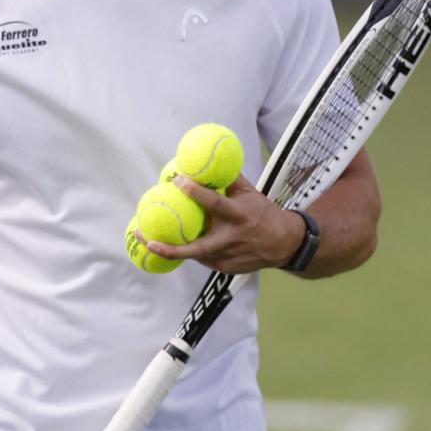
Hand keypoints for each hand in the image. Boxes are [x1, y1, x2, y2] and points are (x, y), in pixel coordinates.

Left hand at [145, 174, 303, 274]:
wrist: (285, 244)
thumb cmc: (262, 214)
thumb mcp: (249, 193)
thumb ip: (228, 179)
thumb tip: (206, 162)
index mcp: (238, 216)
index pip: (214, 203)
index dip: (195, 192)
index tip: (177, 180)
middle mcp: (231, 238)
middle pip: (197, 247)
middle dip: (169, 247)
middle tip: (146, 239)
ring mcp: (227, 257)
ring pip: (194, 254)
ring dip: (170, 249)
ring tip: (146, 240)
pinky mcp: (225, 268)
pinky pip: (202, 258)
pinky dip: (188, 251)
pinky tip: (170, 244)